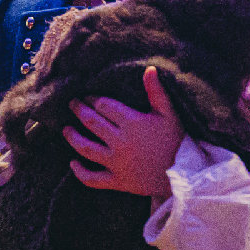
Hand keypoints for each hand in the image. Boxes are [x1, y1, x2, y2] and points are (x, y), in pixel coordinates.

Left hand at [64, 65, 184, 196]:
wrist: (184, 175)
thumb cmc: (177, 140)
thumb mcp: (169, 113)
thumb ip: (157, 91)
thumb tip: (149, 68)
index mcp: (132, 123)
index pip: (104, 106)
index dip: (93, 99)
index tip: (88, 95)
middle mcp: (120, 142)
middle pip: (91, 122)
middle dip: (79, 110)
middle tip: (71, 103)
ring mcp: (116, 163)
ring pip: (86, 148)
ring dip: (72, 137)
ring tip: (65, 129)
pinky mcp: (117, 181)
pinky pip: (92, 179)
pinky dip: (80, 172)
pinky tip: (72, 163)